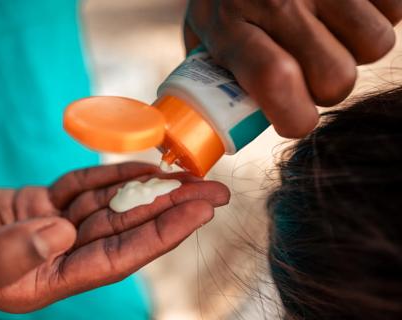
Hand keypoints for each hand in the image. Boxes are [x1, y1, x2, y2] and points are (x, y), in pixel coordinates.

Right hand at [0, 162, 228, 311]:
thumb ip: (2, 252)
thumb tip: (60, 233)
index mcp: (43, 280)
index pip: (116, 258)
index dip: (159, 234)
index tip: (198, 212)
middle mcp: (57, 256)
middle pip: (125, 232)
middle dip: (170, 211)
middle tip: (214, 191)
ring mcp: (51, 230)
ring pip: (111, 209)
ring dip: (148, 190)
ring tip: (186, 175)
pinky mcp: (42, 206)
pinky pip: (84, 190)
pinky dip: (111, 176)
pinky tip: (139, 166)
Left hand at [185, 0, 401, 136]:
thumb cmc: (225, 2)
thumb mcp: (204, 39)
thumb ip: (219, 80)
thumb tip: (243, 124)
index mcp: (229, 25)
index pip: (275, 79)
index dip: (295, 116)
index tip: (294, 119)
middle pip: (336, 76)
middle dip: (328, 89)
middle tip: (308, 71)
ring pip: (373, 46)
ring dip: (354, 52)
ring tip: (324, 37)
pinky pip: (392, 13)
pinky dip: (373, 18)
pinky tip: (339, 14)